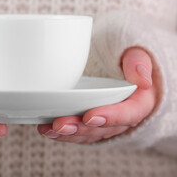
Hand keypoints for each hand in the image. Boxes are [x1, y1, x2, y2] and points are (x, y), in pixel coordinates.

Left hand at [37, 47, 157, 143]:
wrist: (117, 63)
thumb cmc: (125, 57)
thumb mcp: (136, 53)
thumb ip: (138, 61)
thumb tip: (142, 79)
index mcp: (139, 101)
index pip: (129, 114)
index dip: (110, 117)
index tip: (89, 116)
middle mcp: (123, 117)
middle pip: (103, 128)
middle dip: (80, 128)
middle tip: (60, 124)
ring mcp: (105, 123)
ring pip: (88, 134)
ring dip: (68, 134)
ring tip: (48, 129)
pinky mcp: (90, 123)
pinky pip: (78, 133)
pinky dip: (62, 134)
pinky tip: (46, 129)